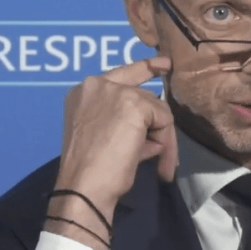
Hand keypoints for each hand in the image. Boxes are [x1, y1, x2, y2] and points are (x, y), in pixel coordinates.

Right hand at [51, 57, 176, 229]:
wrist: (84, 185)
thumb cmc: (91, 171)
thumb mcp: (104, 137)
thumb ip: (125, 124)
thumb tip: (154, 133)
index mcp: (83, 93)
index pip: (120, 74)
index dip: (144, 68)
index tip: (164, 64)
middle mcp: (96, 85)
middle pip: (143, 95)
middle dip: (155, 123)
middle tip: (160, 151)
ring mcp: (115, 91)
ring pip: (156, 109)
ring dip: (162, 137)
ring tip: (159, 164)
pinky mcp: (134, 104)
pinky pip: (164, 120)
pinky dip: (167, 142)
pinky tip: (157, 159)